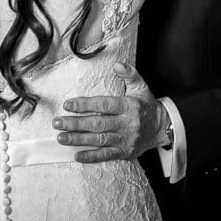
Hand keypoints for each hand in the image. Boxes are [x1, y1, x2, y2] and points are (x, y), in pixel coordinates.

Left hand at [53, 62, 169, 162]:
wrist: (163, 127)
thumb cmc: (146, 105)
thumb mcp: (141, 87)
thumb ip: (130, 74)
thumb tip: (118, 64)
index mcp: (128, 106)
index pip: (103, 105)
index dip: (85, 105)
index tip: (68, 104)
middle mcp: (127, 123)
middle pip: (98, 124)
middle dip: (75, 124)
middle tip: (57, 122)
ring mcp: (126, 139)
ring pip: (99, 140)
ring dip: (79, 140)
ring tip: (61, 137)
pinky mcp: (126, 152)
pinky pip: (107, 155)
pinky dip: (92, 156)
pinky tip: (77, 155)